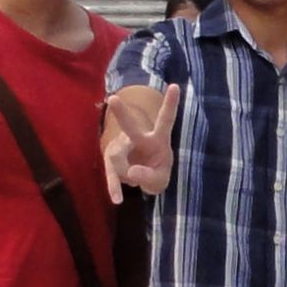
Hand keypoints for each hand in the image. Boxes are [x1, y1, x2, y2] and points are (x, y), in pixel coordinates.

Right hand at [102, 86, 179, 202]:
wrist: (142, 180)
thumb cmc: (156, 173)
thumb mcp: (159, 180)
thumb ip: (149, 177)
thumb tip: (131, 171)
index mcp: (158, 139)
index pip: (165, 120)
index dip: (170, 104)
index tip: (175, 86)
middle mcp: (139, 138)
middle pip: (130, 127)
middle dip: (122, 113)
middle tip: (113, 99)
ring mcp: (122, 147)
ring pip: (119, 159)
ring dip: (128, 175)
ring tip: (135, 178)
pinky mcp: (111, 161)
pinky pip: (111, 174)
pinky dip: (115, 188)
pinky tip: (117, 199)